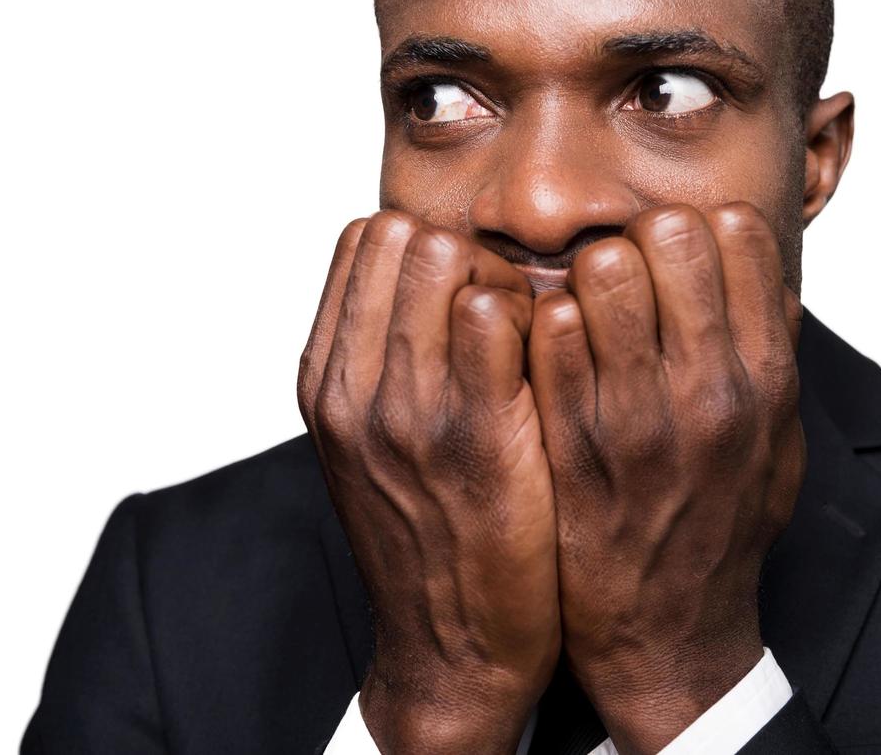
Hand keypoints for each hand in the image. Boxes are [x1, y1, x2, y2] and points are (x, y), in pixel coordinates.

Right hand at [298, 212, 560, 753]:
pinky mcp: (474, 434)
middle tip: (508, 305)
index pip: (365, 240)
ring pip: (446, 256)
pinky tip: (556, 358)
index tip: (468, 288)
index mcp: (325, 380)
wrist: (452, 646)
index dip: (427, 245)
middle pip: (404, 235)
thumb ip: (383, 357)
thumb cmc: (428, 534)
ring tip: (533, 332)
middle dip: (465, 249)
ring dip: (501, 275)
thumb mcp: (374, 440)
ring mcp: (406, 408)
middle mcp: (351, 386)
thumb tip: (432, 266)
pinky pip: (495, 312)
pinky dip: (534, 312)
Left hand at [528, 202, 805, 754]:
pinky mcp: (571, 440)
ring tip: (580, 305)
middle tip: (619, 270)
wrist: (665, 633)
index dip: (695, 226)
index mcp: (767, 380)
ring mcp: (638, 413)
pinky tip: (545, 345)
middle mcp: (713, 388)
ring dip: (584, 274)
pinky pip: (548, 332)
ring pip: (605, 270)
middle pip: (671, 234)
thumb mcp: (776, 446)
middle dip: (637, 236)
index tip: (673, 255)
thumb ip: (773, 359)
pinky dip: (540, 322)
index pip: (737, 233)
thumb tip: (765, 279)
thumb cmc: (718, 530)